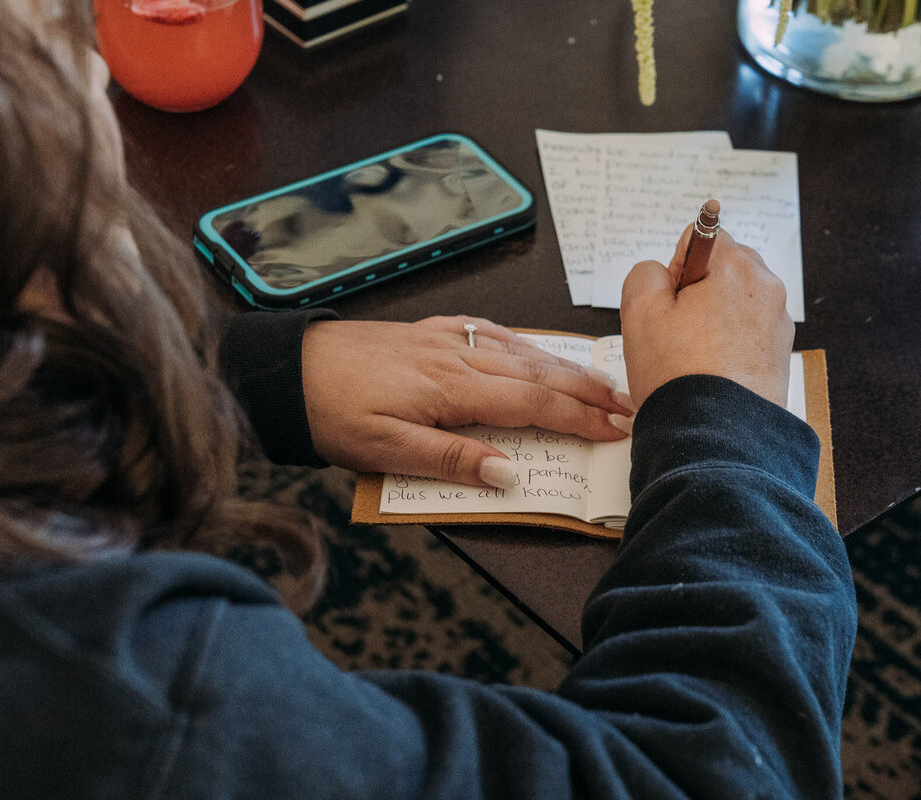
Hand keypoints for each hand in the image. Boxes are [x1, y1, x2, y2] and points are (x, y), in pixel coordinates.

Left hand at [300, 316, 633, 486]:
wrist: (290, 368)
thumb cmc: (333, 411)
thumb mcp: (385, 451)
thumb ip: (451, 458)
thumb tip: (509, 473)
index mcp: (453, 388)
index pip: (533, 404)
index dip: (580, 418)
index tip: (618, 429)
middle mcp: (460, 356)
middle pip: (540, 372)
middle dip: (589, 391)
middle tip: (631, 405)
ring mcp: (449, 339)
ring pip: (524, 350)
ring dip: (567, 368)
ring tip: (602, 382)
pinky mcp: (434, 333)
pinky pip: (495, 334)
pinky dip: (528, 344)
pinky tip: (537, 349)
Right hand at [620, 227, 794, 407]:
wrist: (715, 435)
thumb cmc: (679, 374)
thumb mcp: (639, 310)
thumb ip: (646, 273)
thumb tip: (662, 275)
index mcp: (737, 267)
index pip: (702, 238)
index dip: (676, 268)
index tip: (671, 303)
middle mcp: (766, 289)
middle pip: (722, 271)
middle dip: (697, 293)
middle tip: (677, 332)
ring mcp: (777, 323)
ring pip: (733, 305)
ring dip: (711, 322)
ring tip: (692, 358)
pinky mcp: (779, 355)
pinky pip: (746, 336)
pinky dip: (727, 347)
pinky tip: (711, 372)